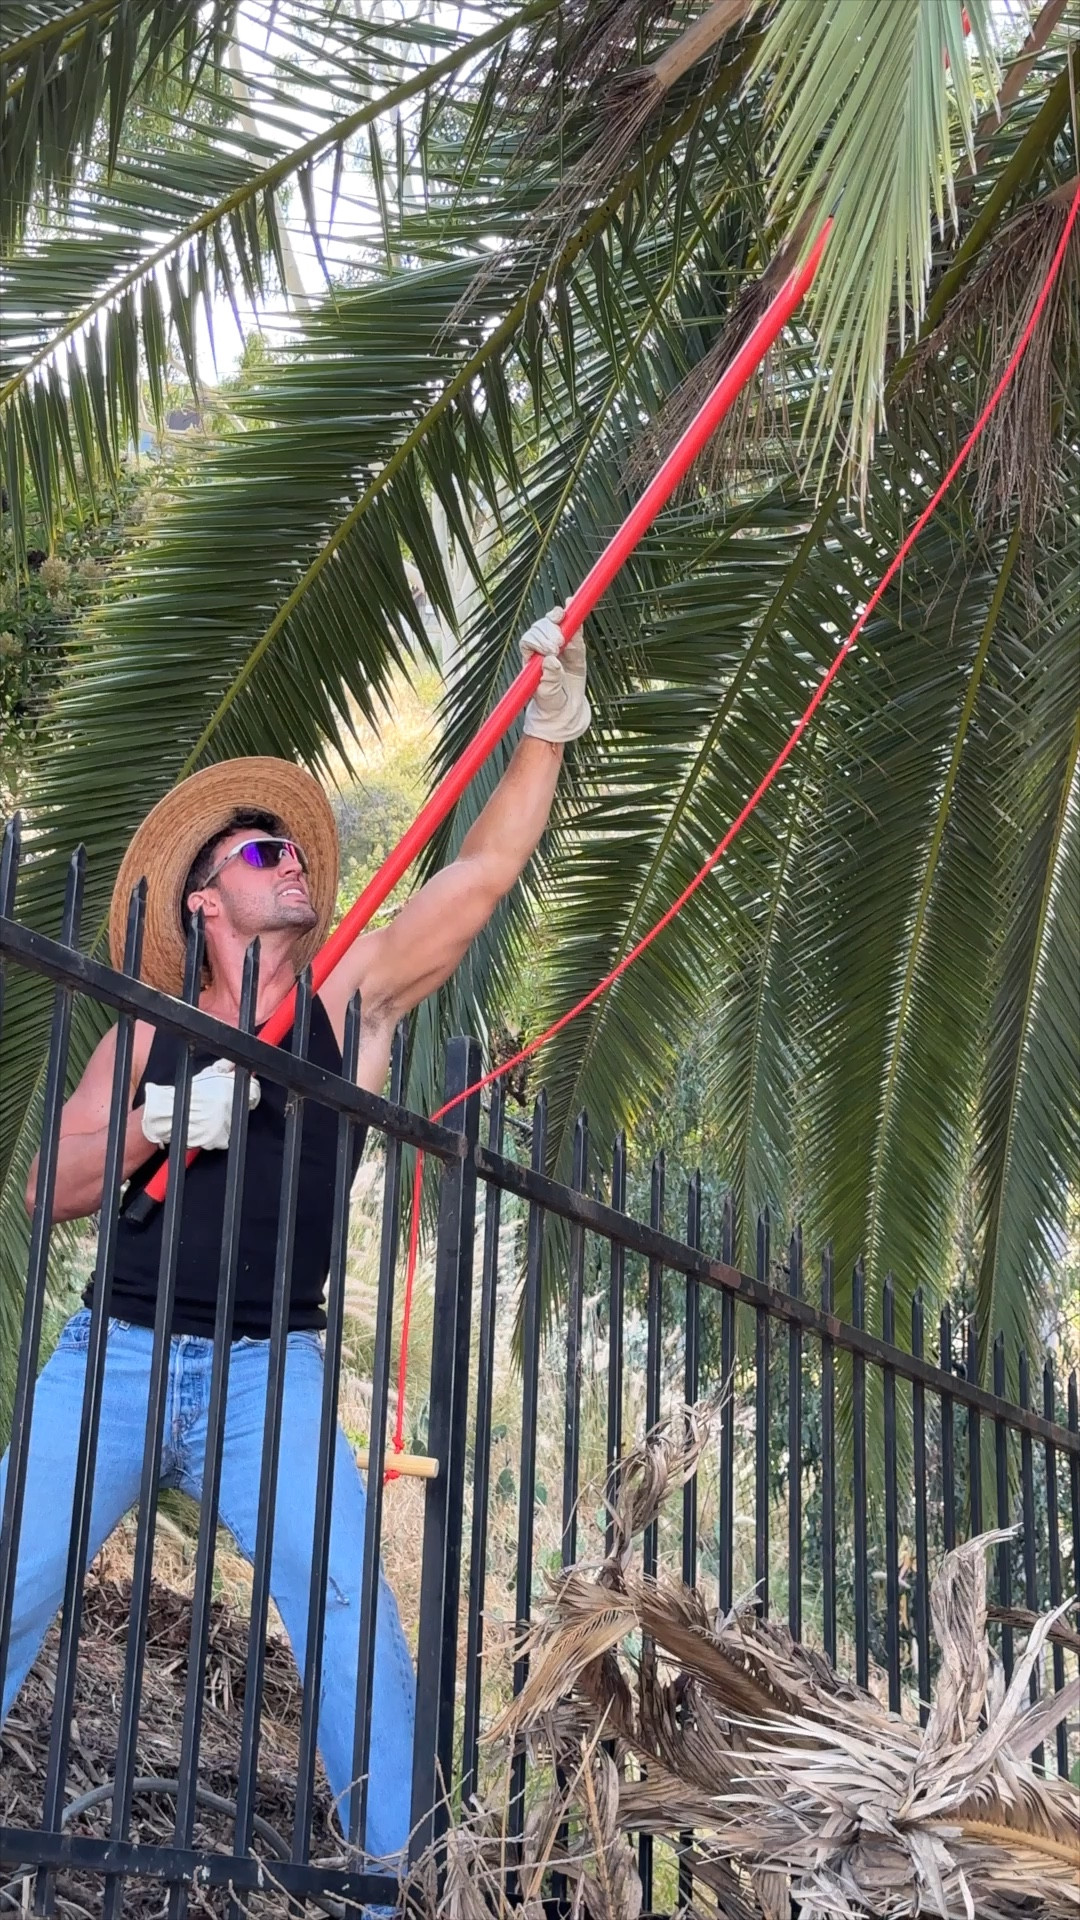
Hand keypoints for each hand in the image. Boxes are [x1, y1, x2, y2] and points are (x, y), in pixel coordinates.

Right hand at [141, 1058, 259, 1151]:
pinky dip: (218, 1132)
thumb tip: (236, 1061)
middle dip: (235, 1103)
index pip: (254, 1090)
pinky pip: (224, 1137)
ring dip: (226, 1118)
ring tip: (211, 1112)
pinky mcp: (218, 1140)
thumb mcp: (207, 1074)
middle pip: (245, 1106)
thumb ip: (225, 1067)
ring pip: (234, 1122)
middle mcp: (228, 1110)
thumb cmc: (184, 1093)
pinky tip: (208, 1123)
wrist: (166, 1114)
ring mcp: (224, 1127)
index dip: (249, 1089)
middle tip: (220, 1100)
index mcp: (229, 1091)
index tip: (245, 1090)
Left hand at [520, 606, 590, 743]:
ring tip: (567, 637)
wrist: (566, 708)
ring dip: (560, 623)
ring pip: (555, 624)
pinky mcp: (575, 645)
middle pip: (540, 628)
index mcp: (530, 659)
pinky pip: (574, 629)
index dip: (537, 640)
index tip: (549, 650)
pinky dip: (575, 621)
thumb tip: (551, 661)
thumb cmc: (551, 702)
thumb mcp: (548, 696)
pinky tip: (576, 614)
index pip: (528, 641)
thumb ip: (549, 680)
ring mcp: (559, 644)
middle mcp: (542, 648)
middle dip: (549, 632)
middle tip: (558, 645)